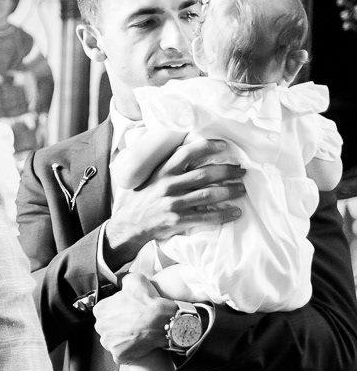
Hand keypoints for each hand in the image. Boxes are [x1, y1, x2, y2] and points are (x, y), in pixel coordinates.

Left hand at [95, 273, 177, 362]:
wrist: (166, 323)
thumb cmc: (149, 303)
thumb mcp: (135, 280)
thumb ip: (123, 279)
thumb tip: (119, 279)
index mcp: (100, 310)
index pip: (105, 310)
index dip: (118, 309)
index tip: (128, 310)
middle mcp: (101, 327)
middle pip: (108, 326)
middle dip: (119, 324)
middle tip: (135, 321)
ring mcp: (109, 343)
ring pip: (114, 340)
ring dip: (124, 337)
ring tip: (139, 332)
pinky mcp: (119, 355)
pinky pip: (121, 354)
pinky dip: (129, 350)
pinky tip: (139, 343)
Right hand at [102, 137, 243, 269]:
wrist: (127, 225)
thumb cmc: (140, 200)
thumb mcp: (147, 178)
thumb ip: (165, 167)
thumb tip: (185, 151)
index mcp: (162, 172)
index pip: (186, 153)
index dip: (207, 146)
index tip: (224, 145)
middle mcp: (168, 185)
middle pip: (204, 174)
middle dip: (227, 171)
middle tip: (241, 171)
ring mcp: (173, 203)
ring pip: (208, 194)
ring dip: (229, 191)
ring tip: (241, 189)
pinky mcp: (177, 220)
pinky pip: (206, 217)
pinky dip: (223, 214)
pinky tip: (235, 212)